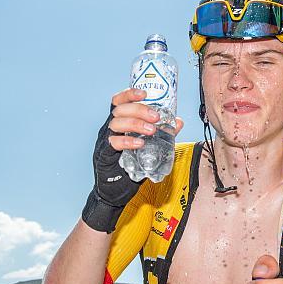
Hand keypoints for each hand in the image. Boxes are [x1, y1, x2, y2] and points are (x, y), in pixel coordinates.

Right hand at [82, 88, 183, 232]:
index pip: (119, 101)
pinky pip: (113, 143)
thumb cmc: (130, 166)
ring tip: (152, 130)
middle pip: (119, 109)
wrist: (116, 191)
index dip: (129, 94)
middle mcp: (110, 128)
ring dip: (135, 123)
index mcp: (119, 122)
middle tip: (156, 116)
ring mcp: (105, 140)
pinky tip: (140, 144)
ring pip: (115, 123)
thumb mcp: (150, 147)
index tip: (144, 93)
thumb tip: (178, 122)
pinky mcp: (104, 154)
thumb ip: (163, 134)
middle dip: (138, 109)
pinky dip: (127, 141)